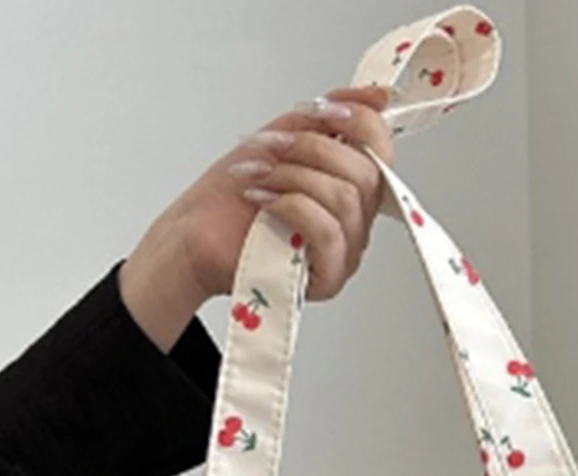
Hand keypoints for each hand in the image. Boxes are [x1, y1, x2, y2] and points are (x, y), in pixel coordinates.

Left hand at [119, 87, 395, 350]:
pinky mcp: (326, 279)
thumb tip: (375, 95)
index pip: (383, 153)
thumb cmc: (230, 199)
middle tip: (272, 147)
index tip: (322, 109)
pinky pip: (328, 233)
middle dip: (313, 149)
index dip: (361, 123)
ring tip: (259, 174)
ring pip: (346, 200)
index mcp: (350, 189)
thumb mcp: (281, 139)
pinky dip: (292, 206)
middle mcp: (354, 223)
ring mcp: (344, 253)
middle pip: (367, 175)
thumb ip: (326, 117)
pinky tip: (263, 200)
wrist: (193, 237)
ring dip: (295, 176)